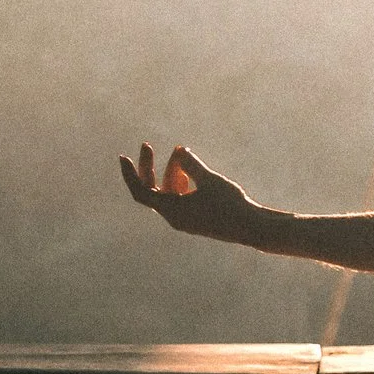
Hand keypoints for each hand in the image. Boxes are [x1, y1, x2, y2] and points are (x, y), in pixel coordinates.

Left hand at [119, 143, 256, 242]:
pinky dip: (180, 182)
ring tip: (180, 151)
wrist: (251, 228)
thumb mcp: (210, 179)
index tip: (123, 157)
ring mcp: (184, 219)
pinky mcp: (195, 219)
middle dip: (150, 167)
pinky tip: (188, 170)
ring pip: (168, 192)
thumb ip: (192, 164)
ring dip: (170, 171)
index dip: (130, 174)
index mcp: (172, 211)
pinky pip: (179, 199)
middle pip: (152, 190)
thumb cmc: (230, 203)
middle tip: (146, 145)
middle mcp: (174, 217)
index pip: (141, 192)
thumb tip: (179, 151)